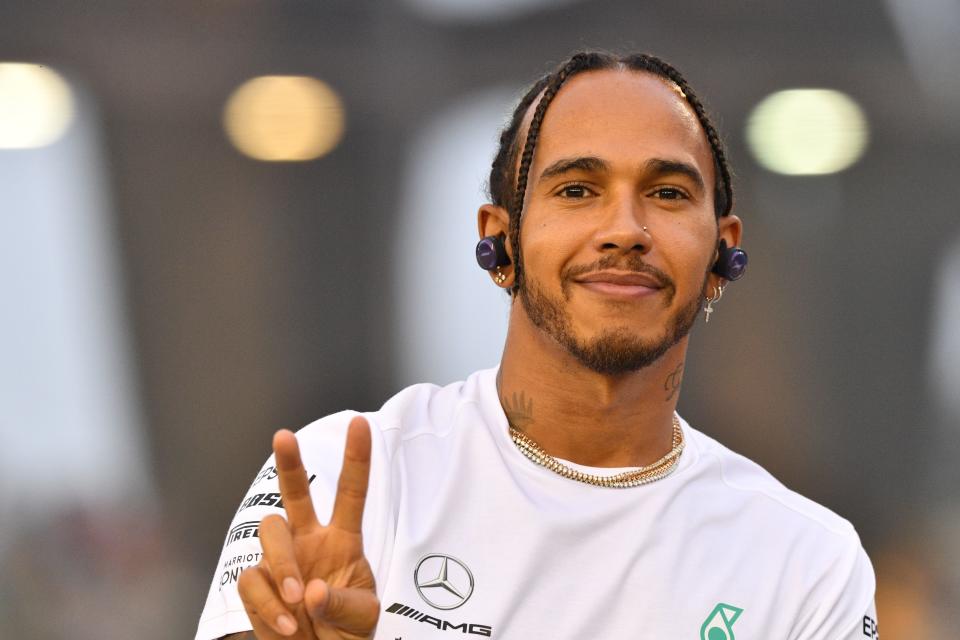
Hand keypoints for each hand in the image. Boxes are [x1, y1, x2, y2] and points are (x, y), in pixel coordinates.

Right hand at [238, 416, 379, 638]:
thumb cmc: (346, 632)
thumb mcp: (362, 617)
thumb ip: (343, 603)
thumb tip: (312, 591)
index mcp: (343, 540)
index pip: (351, 492)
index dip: (357, 458)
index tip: (361, 423)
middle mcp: (309, 541)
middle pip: (296, 493)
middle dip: (290, 463)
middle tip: (284, 436)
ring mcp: (281, 560)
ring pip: (270, 534)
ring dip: (284, 567)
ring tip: (299, 602)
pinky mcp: (257, 584)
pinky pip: (253, 581)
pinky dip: (269, 606)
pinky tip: (288, 625)